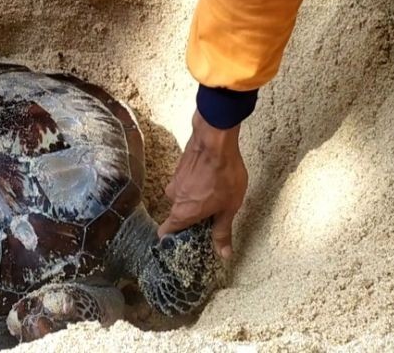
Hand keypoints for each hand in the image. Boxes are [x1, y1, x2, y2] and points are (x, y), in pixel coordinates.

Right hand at [157, 109, 247, 258]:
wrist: (216, 140)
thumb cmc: (222, 173)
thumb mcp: (229, 208)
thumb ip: (223, 231)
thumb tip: (223, 253)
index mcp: (182, 212)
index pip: (165, 233)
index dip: (173, 241)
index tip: (186, 243)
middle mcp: (173, 197)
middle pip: (178, 215)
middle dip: (193, 218)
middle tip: (212, 217)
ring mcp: (175, 181)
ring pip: (183, 197)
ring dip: (196, 199)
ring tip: (216, 196)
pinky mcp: (180, 167)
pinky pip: (186, 183)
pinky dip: (196, 185)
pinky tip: (213, 180)